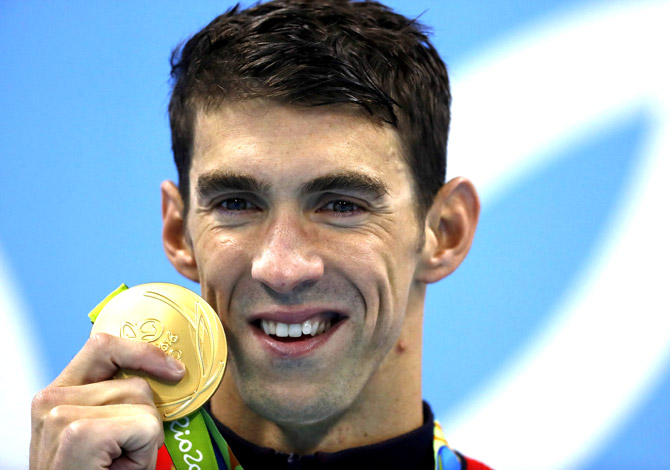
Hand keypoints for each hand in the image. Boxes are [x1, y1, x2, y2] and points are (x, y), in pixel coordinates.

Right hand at [30, 333, 184, 469]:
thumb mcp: (104, 431)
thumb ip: (118, 398)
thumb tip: (169, 372)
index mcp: (57, 396)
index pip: (102, 346)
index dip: (143, 352)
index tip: (172, 369)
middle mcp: (50, 401)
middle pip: (133, 382)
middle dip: (144, 418)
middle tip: (123, 453)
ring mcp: (60, 416)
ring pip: (142, 403)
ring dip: (144, 438)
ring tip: (117, 464)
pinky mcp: (77, 434)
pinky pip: (144, 424)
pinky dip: (144, 450)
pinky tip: (119, 468)